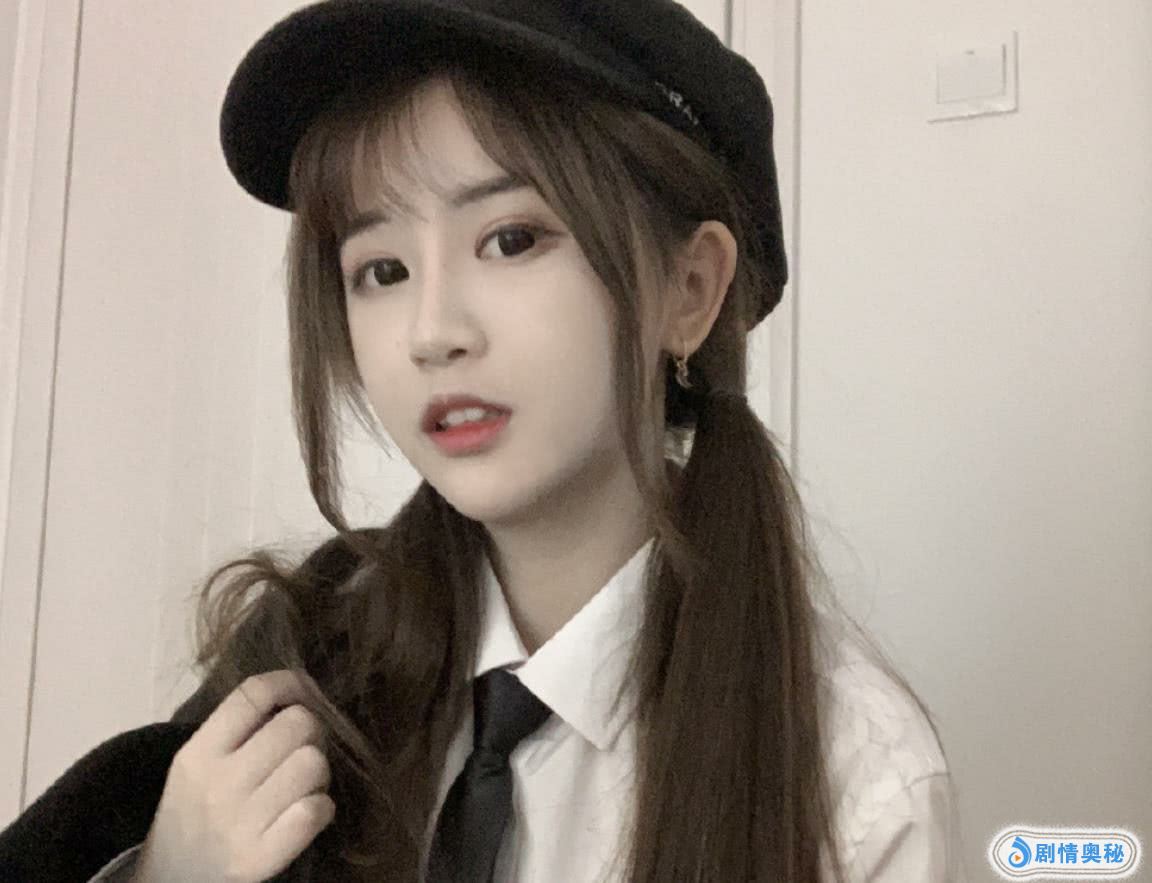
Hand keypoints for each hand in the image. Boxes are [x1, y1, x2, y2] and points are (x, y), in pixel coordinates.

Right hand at [134, 670, 334, 881]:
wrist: (170, 882)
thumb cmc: (194, 813)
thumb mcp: (198, 763)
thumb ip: (239, 728)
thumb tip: (299, 691)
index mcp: (198, 753)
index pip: (254, 693)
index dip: (291, 682)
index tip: (304, 690)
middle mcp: (217, 784)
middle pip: (298, 724)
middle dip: (313, 730)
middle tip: (303, 748)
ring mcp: (239, 823)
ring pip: (313, 763)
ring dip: (319, 771)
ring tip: (303, 784)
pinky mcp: (260, 858)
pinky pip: (315, 811)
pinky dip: (322, 807)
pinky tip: (308, 811)